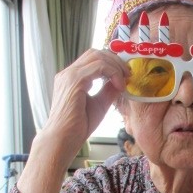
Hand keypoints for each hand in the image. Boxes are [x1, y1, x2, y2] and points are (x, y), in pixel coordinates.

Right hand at [44, 49, 129, 164]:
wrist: (63, 139)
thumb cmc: (78, 127)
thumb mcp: (99, 105)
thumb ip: (108, 91)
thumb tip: (121, 81)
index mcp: (73, 77)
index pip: (93, 59)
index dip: (112, 63)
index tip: (125, 76)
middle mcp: (69, 73)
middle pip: (96, 53)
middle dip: (115, 61)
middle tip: (128, 74)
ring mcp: (69, 75)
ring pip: (97, 56)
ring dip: (115, 66)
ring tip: (125, 80)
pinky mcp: (74, 81)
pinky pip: (98, 67)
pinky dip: (112, 73)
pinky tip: (119, 86)